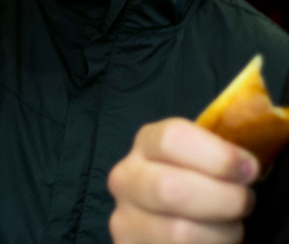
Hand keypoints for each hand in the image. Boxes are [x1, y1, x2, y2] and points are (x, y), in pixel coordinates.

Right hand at [107, 118, 258, 243]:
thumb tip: (246, 165)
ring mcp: (125, 217)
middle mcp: (126, 178)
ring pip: (179, 231)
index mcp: (147, 144)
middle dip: (223, 200)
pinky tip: (210, 241)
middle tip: (243, 203)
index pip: (171, 140)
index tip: (248, 170)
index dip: (219, 157)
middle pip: (171, 188)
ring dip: (221, 233)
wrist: (179, 218)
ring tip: (228, 227)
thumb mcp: (207, 158)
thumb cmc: (203, 184)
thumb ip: (222, 153)